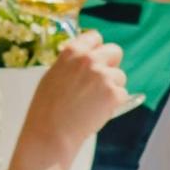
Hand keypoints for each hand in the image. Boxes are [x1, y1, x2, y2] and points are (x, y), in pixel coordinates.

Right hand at [16, 31, 133, 169]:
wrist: (51, 133)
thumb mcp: (53, 76)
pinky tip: (97, 111)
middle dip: (112, 64)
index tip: (97, 56)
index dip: (97, 48)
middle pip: (115, 51)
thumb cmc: (47, 109)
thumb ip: (71, 64)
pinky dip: (114, 103)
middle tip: (102, 81)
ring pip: (120, 76)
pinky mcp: (114, 93)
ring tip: (93, 102)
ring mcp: (103, 76)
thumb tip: (86, 59)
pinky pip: (122, 94)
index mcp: (72, 52)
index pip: (95, 36)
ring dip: (112, 87)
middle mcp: (89, 60)